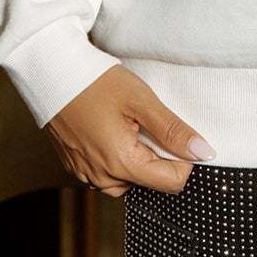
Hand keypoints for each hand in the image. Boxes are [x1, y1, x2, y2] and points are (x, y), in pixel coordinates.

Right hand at [45, 64, 216, 196]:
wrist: (52, 73)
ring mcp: (86, 174)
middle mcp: (102, 178)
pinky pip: (108, 174)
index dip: (184, 160)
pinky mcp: (77, 168)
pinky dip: (118, 157)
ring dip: (138, 159)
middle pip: (150, 183)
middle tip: (147, 124)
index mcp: (121, 163)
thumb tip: (204, 153)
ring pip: (129, 180)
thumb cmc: (96, 83)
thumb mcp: (142, 101)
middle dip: (159, 158)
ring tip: (129, 126)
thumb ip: (173, 131)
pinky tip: (114, 130)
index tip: (177, 134)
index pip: (172, 183)